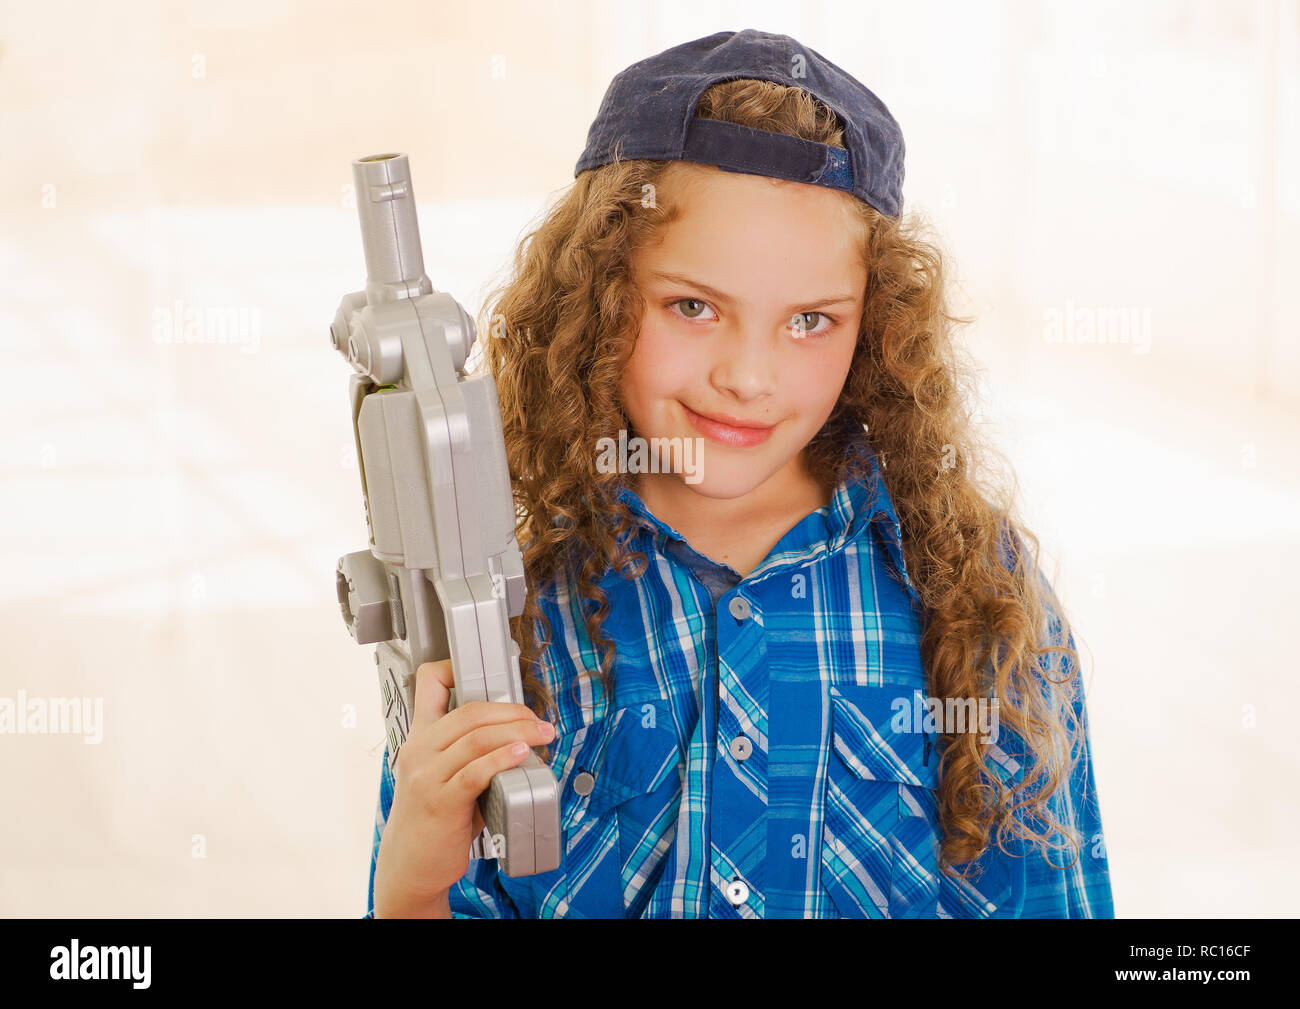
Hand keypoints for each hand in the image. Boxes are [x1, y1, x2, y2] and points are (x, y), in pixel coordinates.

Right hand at [372, 659, 554, 916]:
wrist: (410, 865)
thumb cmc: (434, 819)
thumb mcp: (443, 774)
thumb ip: (468, 751)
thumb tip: (517, 734)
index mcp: (420, 736)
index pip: (427, 683)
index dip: (455, 667)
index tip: (493, 676)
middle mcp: (420, 750)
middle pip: (470, 711)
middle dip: (512, 711)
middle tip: (537, 722)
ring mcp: (427, 776)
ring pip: (477, 737)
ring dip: (518, 732)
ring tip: (542, 735)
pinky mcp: (441, 802)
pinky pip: (476, 772)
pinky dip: (503, 758)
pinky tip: (522, 754)